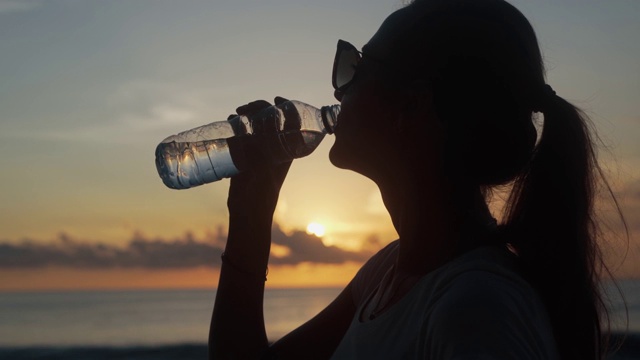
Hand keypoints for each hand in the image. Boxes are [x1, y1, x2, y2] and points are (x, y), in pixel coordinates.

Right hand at [227, 97, 292, 217]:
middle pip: (270, 120)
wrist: (248, 215)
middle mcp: (273, 148)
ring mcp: (258, 151)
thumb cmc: (261, 197)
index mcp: (286, 151)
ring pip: (255, 126)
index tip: (276, 100)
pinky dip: (236, 126)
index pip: (293, 123)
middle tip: (245, 109)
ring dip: (247, 116)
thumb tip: (251, 138)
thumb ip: (260, 156)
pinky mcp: (244, 156)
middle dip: (260, 108)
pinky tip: (229, 122)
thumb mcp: (263, 173)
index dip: (288, 107)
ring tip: (235, 115)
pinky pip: (241, 136)